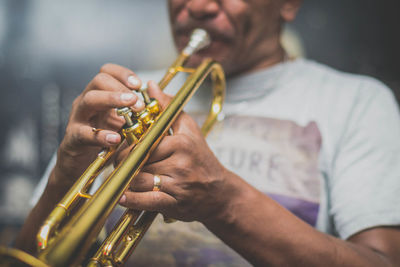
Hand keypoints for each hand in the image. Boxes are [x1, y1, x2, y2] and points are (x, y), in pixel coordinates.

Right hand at [52, 63, 144, 188]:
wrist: (81, 165)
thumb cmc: (104, 141)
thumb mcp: (123, 122)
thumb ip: (137, 109)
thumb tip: (155, 93)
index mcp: (100, 95)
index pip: (107, 72)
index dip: (123, 74)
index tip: (139, 85)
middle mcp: (87, 102)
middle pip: (99, 80)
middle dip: (121, 88)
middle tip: (138, 103)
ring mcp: (78, 118)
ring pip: (89, 100)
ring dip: (111, 100)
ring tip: (130, 110)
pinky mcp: (73, 138)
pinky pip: (84, 133)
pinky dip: (100, 135)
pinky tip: (115, 138)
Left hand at [119, 82, 234, 222]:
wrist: (219, 192)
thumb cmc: (201, 158)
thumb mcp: (189, 129)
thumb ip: (168, 107)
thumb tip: (150, 86)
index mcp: (182, 142)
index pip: (145, 139)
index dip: (129, 143)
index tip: (124, 145)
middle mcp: (181, 162)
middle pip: (140, 160)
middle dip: (125, 162)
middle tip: (120, 163)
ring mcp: (178, 184)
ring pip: (140, 179)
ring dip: (127, 180)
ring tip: (123, 177)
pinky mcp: (174, 203)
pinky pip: (146, 200)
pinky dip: (131, 199)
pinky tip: (123, 196)